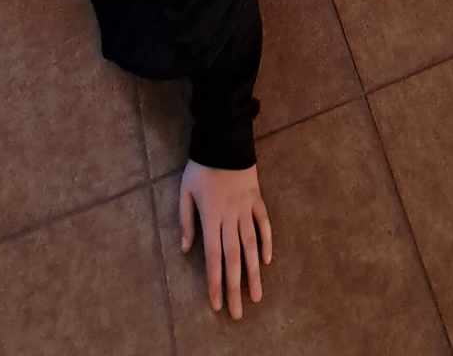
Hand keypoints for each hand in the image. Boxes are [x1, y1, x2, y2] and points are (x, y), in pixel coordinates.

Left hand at [179, 161, 271, 318]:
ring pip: (251, 245)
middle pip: (233, 257)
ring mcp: (246, 208)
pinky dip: (267, 241)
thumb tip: (187, 249)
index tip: (216, 303)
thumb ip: (186, 221)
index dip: (215, 281)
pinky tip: (267, 260)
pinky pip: (264, 223)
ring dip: (254, 272)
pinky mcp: (257, 199)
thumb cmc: (201, 167)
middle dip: (234, 287)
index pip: (213, 256)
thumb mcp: (185, 191)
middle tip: (237, 313)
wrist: (223, 139)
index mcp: (211, 216)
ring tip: (257, 296)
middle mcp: (230, 217)